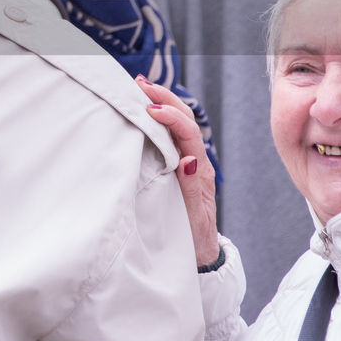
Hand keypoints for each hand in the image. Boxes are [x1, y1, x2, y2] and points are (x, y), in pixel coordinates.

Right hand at [137, 77, 220, 267]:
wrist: (199, 257)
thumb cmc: (193, 240)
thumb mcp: (193, 218)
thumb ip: (190, 189)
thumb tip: (189, 159)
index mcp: (200, 172)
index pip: (188, 134)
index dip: (171, 118)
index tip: (150, 109)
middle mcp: (196, 162)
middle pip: (186, 119)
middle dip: (165, 98)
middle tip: (140, 84)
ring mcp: (188, 163)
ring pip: (178, 124)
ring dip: (161, 103)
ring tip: (140, 87)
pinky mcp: (178, 167)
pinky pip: (170, 136)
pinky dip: (157, 118)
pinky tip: (143, 110)